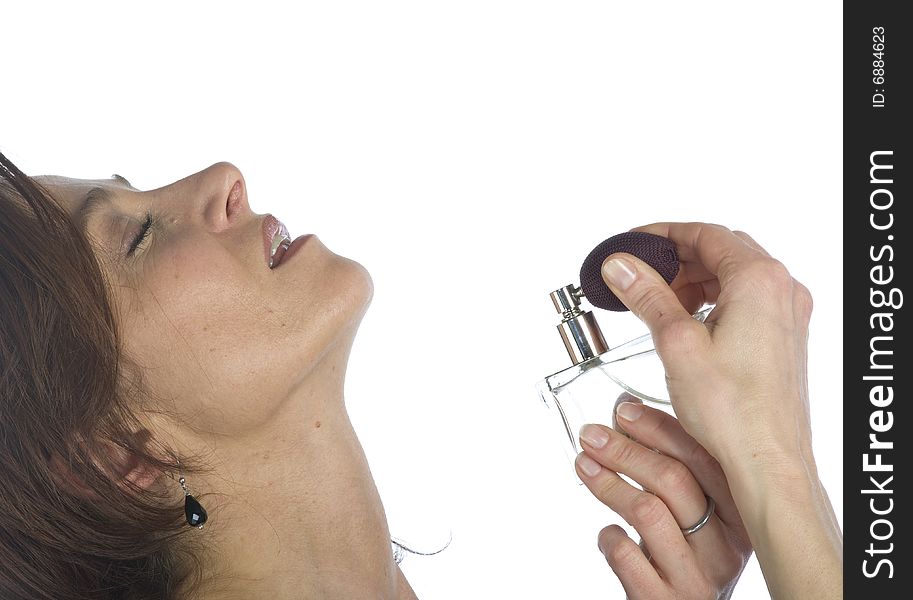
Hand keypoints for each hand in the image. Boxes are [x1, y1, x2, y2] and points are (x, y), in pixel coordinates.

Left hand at [576, 396, 750, 599]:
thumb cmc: (684, 559)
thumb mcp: (691, 516)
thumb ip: (669, 465)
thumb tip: (628, 409)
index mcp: (741, 517)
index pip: (704, 458)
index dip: (659, 428)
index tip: (624, 411)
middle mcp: (725, 548)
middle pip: (674, 481)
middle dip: (624, 450)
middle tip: (591, 435)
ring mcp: (696, 578)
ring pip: (648, 512)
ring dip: (609, 483)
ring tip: (584, 467)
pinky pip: (627, 555)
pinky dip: (608, 536)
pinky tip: (607, 533)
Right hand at [598, 223, 813, 469]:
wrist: (767, 461)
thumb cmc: (734, 412)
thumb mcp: (676, 342)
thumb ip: (647, 295)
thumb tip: (622, 265)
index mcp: (759, 280)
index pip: (705, 234)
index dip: (662, 235)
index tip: (633, 245)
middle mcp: (781, 291)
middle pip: (720, 252)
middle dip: (676, 260)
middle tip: (639, 276)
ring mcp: (787, 316)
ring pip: (733, 277)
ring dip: (693, 283)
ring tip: (657, 305)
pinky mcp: (783, 340)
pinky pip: (745, 302)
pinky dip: (712, 303)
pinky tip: (686, 327)